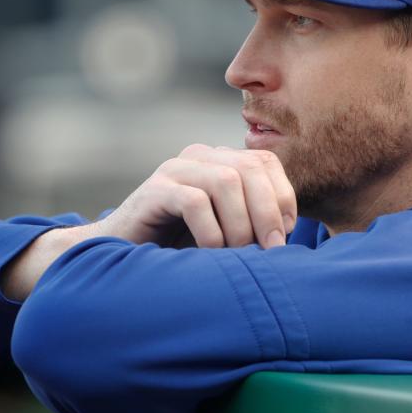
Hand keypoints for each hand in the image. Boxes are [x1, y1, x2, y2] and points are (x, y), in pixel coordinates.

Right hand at [101, 144, 296, 248]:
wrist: (124, 253)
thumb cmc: (181, 245)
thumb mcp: (225, 230)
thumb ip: (252, 220)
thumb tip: (287, 236)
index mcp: (220, 161)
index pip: (264, 162)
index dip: (282, 196)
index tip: (284, 235)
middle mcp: (199, 158)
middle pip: (249, 169)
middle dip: (267, 212)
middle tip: (271, 250)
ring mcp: (175, 170)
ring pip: (226, 181)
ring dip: (240, 224)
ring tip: (238, 254)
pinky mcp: (154, 190)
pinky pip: (194, 202)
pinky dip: (211, 231)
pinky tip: (210, 253)